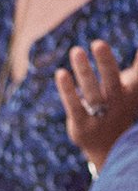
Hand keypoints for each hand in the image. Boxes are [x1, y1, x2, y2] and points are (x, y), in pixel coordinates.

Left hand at [55, 39, 137, 171]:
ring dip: (83, 70)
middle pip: (113, 81)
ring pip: (91, 91)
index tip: (137, 46)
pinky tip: (61, 73)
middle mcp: (118, 103)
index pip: (137, 75)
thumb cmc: (119, 107)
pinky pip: (74, 105)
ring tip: (76, 50)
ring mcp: (100, 116)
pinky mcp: (82, 125)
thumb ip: (134, 69)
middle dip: (106, 62)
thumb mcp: (131, 88)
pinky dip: (67, 90)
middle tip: (98, 43)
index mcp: (133, 92)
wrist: (109, 147)